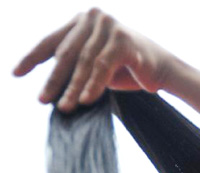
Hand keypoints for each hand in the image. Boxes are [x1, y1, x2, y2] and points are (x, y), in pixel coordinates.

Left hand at [13, 8, 173, 111]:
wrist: (163, 70)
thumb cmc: (129, 70)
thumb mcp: (95, 65)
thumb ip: (75, 67)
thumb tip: (49, 88)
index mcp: (81, 20)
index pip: (51, 41)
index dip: (32, 58)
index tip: (16, 74)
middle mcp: (92, 17)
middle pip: (66, 53)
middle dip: (54, 80)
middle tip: (42, 100)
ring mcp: (108, 26)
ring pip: (84, 62)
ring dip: (73, 88)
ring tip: (65, 107)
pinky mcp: (123, 40)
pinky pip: (103, 66)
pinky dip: (94, 85)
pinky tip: (86, 101)